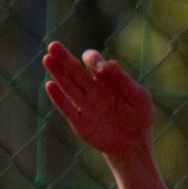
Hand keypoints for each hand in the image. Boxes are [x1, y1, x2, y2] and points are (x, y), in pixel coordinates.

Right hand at [43, 42, 156, 159]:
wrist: (135, 143)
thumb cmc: (140, 116)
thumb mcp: (140, 98)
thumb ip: (125, 82)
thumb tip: (111, 63)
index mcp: (107, 80)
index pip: (95, 63)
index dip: (95, 61)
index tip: (101, 68)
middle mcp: (92, 89)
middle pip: (76, 71)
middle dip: (65, 58)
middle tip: (54, 46)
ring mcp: (84, 104)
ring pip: (68, 86)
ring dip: (58, 73)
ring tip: (47, 59)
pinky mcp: (79, 121)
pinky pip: (67, 108)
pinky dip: (59, 98)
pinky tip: (50, 85)